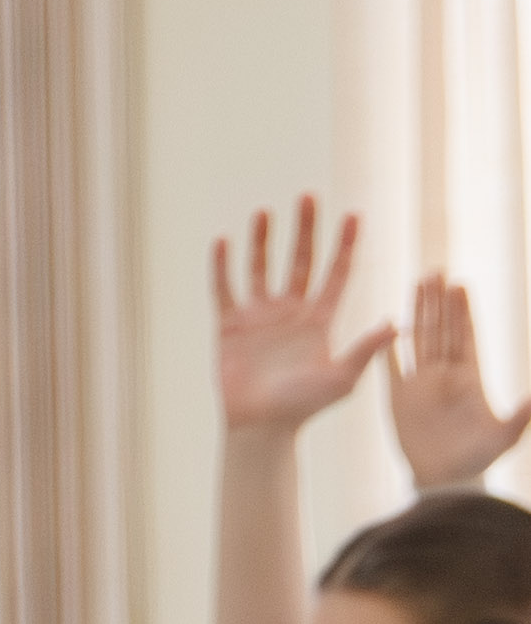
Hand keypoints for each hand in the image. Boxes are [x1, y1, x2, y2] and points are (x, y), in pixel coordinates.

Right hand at [209, 198, 392, 434]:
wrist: (260, 426)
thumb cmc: (304, 408)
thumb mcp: (342, 378)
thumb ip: (367, 348)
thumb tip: (399, 323)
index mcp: (320, 320)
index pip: (336, 273)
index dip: (346, 245)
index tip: (354, 216)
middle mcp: (291, 312)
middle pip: (300, 261)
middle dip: (306, 229)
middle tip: (309, 197)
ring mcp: (259, 317)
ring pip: (261, 268)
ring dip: (263, 240)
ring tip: (265, 212)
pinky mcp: (229, 325)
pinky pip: (225, 289)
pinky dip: (223, 266)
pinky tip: (223, 241)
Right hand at [392, 274, 530, 490]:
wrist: (445, 480)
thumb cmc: (479, 459)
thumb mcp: (506, 437)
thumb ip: (521, 415)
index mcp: (469, 378)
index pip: (465, 336)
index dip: (463, 311)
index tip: (460, 285)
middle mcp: (445, 376)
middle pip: (440, 329)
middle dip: (438, 301)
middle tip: (436, 271)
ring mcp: (421, 385)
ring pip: (418, 339)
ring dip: (417, 313)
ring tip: (414, 287)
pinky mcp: (399, 398)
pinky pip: (391, 367)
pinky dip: (388, 347)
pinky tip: (387, 328)